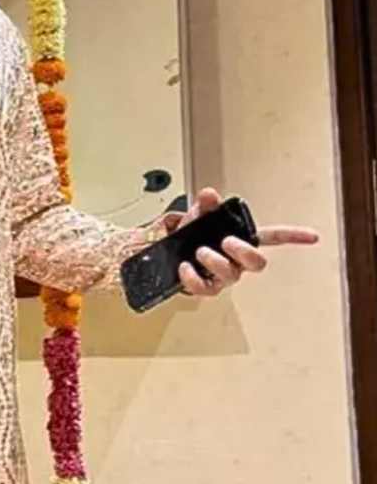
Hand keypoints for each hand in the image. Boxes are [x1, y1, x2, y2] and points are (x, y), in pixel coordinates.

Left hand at [174, 188, 319, 298]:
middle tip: (226, 241)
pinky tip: (185, 267)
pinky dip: (193, 278)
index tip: (312, 236)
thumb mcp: (198, 216)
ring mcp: (223, 276)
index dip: (293, 237)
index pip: (273, 238)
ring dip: (215, 262)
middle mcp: (237, 261)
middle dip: (244, 252)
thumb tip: (210, 195)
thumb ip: (206, 205)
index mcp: (242, 241)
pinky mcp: (206, 287)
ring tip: (199, 252)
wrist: (171, 255)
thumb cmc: (191, 237)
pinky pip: (205, 288)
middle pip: (257, 263)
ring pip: (231, 275)